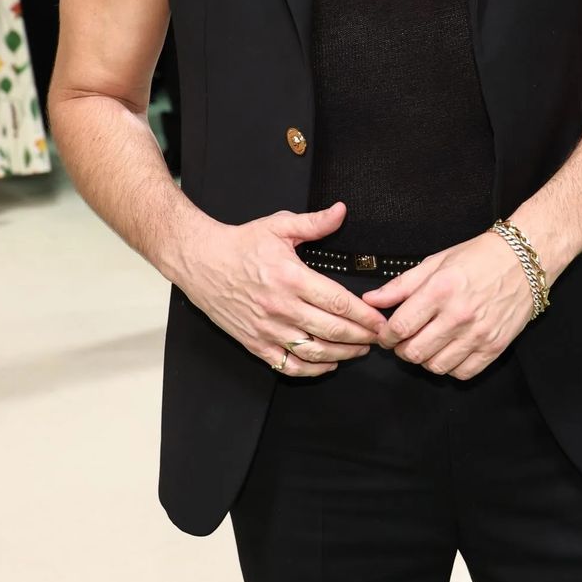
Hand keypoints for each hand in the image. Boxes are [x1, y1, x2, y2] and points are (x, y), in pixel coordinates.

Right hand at [180, 202, 385, 376]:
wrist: (201, 262)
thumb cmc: (241, 244)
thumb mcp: (278, 226)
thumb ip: (314, 223)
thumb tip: (341, 211)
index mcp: (291, 277)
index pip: (337, 301)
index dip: (364, 315)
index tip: (380, 320)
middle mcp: (281, 307)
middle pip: (332, 330)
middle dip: (361, 337)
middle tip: (379, 337)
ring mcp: (267, 329)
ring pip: (314, 351)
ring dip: (343, 355)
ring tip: (360, 350)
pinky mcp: (255, 344)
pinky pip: (289, 365)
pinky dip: (312, 370)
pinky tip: (328, 364)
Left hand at [361, 231, 537, 379]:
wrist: (523, 261)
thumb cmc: (478, 257)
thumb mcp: (435, 262)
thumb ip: (400, 285)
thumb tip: (371, 300)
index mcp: (440, 290)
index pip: (400, 327)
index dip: (386, 335)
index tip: (386, 333)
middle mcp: (458, 315)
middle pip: (414, 352)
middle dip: (401, 349)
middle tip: (403, 340)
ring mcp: (478, 334)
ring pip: (436, 367)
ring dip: (424, 359)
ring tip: (427, 344)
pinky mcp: (495, 347)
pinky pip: (463, 373)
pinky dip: (451, 367)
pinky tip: (449, 351)